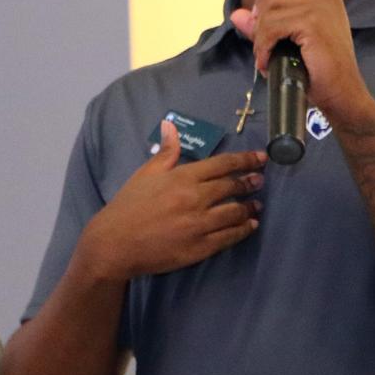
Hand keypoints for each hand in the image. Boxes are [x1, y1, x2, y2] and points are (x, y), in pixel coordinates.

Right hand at [73, 119, 264, 282]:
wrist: (114, 244)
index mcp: (182, 177)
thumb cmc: (128, 206)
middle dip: (250, 182)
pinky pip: (229, 237)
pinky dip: (243, 229)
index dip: (245, 160)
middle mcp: (195, 199)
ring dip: (250, 207)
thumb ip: (166, 152)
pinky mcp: (200, 248)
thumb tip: (171, 126)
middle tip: (259, 181)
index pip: (223, 164)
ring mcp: (199, 225)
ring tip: (256, 205)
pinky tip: (249, 225)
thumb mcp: (145, 174)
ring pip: (235, 212)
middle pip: (232, 187)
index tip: (260, 158)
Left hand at [230, 0, 374, 123]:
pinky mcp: (313, 23)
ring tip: (267, 57)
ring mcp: (320, 8)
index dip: (266, 0)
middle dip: (259, 22)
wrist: (342, 95)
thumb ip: (264, 26)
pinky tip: (268, 62)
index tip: (264, 26)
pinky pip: (271, 27)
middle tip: (263, 48)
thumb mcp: (287, 44)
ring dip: (260, 37)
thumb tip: (236, 14)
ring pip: (268, 11)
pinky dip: (263, 47)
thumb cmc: (318, 73)